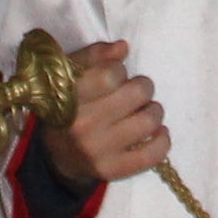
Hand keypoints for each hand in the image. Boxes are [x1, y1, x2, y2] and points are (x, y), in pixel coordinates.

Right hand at [45, 40, 163, 187]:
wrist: (55, 155)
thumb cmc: (68, 105)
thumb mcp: (71, 75)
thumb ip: (94, 56)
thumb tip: (122, 47)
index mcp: (67, 97)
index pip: (111, 75)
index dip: (119, 70)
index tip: (115, 76)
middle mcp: (81, 125)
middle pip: (136, 94)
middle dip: (142, 87)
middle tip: (134, 93)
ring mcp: (97, 151)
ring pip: (149, 121)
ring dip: (153, 111)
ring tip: (144, 111)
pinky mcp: (112, 170)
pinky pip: (153, 154)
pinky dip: (162, 140)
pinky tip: (156, 133)